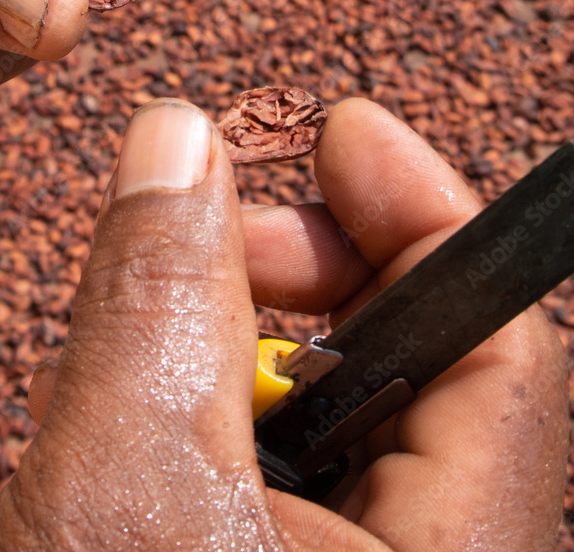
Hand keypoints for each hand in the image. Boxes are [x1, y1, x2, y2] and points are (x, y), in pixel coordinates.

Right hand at [0, 97, 567, 550]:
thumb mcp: (118, 481)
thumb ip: (155, 292)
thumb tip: (178, 140)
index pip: (495, 336)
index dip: (419, 206)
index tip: (338, 132)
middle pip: (418, 363)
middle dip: (308, 270)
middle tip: (211, 236)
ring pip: (337, 410)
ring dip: (241, 343)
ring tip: (141, 346)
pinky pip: (285, 467)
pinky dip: (216, 412)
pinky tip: (141, 423)